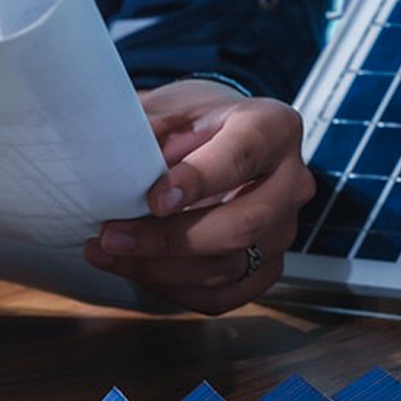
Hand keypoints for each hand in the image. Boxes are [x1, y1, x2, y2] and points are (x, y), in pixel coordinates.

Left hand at [85, 78, 313, 314]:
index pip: (241, 157)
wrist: (220, 139)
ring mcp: (284, 229)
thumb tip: (114, 157)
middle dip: (169, 239)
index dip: (198, 181)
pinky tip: (137, 271)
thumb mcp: (171, 106)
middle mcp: (291, 181)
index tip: (154, 199)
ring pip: (229, 267)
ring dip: (160, 269)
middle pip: (242, 224)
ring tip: (108, 254)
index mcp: (273, 128)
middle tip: (113, 236)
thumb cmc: (197, 122)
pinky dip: (174, 290)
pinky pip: (224, 295)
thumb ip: (148, 126)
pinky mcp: (267, 267)